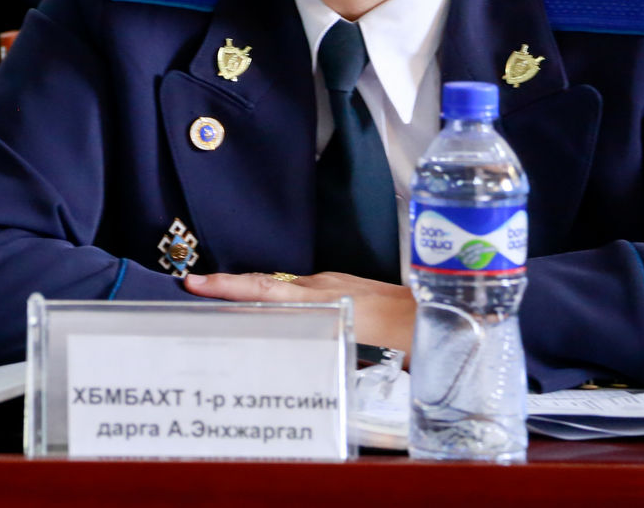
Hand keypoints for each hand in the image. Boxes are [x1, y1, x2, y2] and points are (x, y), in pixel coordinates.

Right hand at [185, 270, 417, 353]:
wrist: (449, 311)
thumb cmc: (412, 337)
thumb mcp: (365, 350)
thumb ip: (327, 350)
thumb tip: (293, 361)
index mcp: (324, 299)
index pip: (265, 290)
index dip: (228, 288)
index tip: (195, 283)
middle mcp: (325, 285)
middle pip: (267, 283)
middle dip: (230, 285)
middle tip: (194, 286)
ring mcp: (337, 282)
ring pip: (286, 287)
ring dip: (256, 294)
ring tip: (226, 304)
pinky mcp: (347, 286)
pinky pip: (304, 291)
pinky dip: (283, 300)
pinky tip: (280, 315)